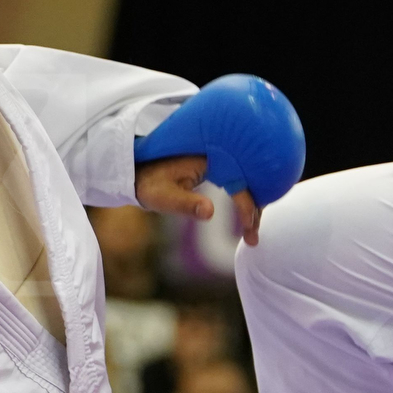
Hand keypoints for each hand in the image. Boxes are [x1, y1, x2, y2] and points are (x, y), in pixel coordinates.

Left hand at [135, 155, 261, 245]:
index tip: (247, 230)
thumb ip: (186, 204)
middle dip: (255, 210)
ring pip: (246, 182)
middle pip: (249, 182)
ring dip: (251, 206)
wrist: (137, 170)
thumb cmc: (149, 183)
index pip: (239, 182)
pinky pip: (238, 180)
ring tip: (250, 234)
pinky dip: (244, 198)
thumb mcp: (163, 197)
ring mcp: (219, 158)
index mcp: (209, 157)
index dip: (247, 207)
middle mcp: (218, 153)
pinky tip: (245, 216)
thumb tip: (209, 212)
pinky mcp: (217, 164)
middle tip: (252, 239)